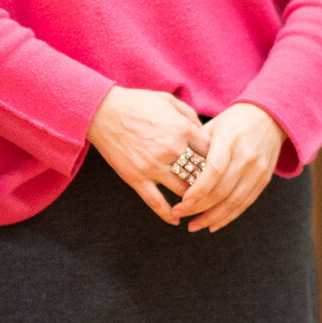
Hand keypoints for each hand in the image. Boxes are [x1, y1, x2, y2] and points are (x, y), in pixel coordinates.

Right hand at [88, 87, 212, 222]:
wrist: (103, 111)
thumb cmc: (138, 104)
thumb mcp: (170, 101)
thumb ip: (191, 118)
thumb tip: (206, 136)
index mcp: (183, 129)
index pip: (212, 153)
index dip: (218, 161)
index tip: (218, 167)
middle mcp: (172, 149)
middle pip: (202, 175)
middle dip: (209, 183)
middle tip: (213, 189)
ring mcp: (153, 166)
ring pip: (184, 191)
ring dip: (193, 199)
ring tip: (198, 203)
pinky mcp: (136, 178)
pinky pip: (156, 202)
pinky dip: (168, 214)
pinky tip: (176, 220)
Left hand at [176, 103, 286, 232]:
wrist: (270, 117)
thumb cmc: (234, 121)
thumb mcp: (214, 127)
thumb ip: (197, 148)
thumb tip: (177, 172)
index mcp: (230, 140)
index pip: (214, 171)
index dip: (198, 190)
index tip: (181, 201)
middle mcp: (246, 157)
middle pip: (222, 191)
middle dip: (198, 207)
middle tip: (178, 213)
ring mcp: (257, 170)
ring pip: (233, 202)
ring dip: (211, 217)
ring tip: (192, 225)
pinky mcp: (263, 180)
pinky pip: (244, 204)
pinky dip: (227, 217)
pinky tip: (212, 225)